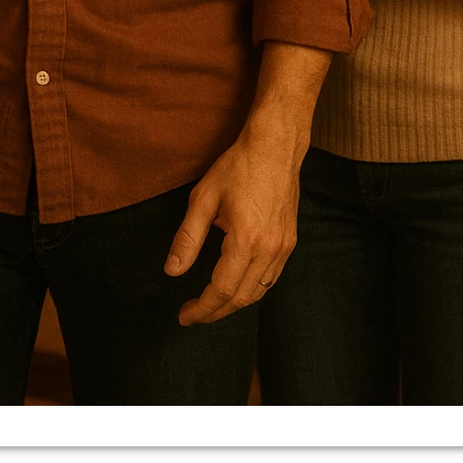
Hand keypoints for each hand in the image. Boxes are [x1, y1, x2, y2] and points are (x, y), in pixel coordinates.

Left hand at [163, 126, 299, 326]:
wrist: (275, 146)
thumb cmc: (238, 166)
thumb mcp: (203, 197)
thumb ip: (187, 237)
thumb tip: (172, 270)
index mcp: (246, 240)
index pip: (221, 290)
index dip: (201, 309)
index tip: (184, 316)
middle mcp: (269, 249)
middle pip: (241, 298)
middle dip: (215, 311)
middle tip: (192, 314)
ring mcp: (283, 247)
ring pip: (259, 292)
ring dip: (234, 303)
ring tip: (210, 303)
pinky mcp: (290, 241)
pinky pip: (271, 278)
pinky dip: (252, 289)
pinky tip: (237, 285)